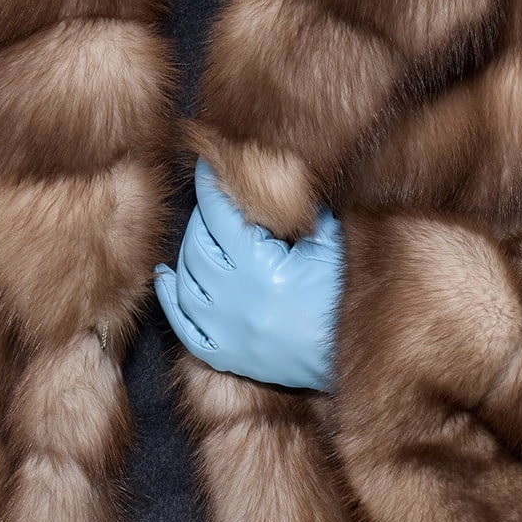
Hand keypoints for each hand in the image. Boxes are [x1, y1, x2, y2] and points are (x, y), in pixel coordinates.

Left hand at [154, 158, 343, 391]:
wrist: (354, 355)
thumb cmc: (347, 296)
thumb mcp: (331, 245)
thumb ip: (303, 213)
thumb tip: (278, 182)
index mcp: (260, 268)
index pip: (219, 216)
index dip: (209, 186)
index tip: (206, 166)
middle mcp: (235, 300)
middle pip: (197, 248)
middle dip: (201, 219)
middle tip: (214, 204)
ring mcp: (227, 331)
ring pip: (186, 284)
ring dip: (187, 254)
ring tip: (197, 235)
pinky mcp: (228, 355)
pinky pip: (185, 328)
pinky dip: (171, 301)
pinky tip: (168, 278)